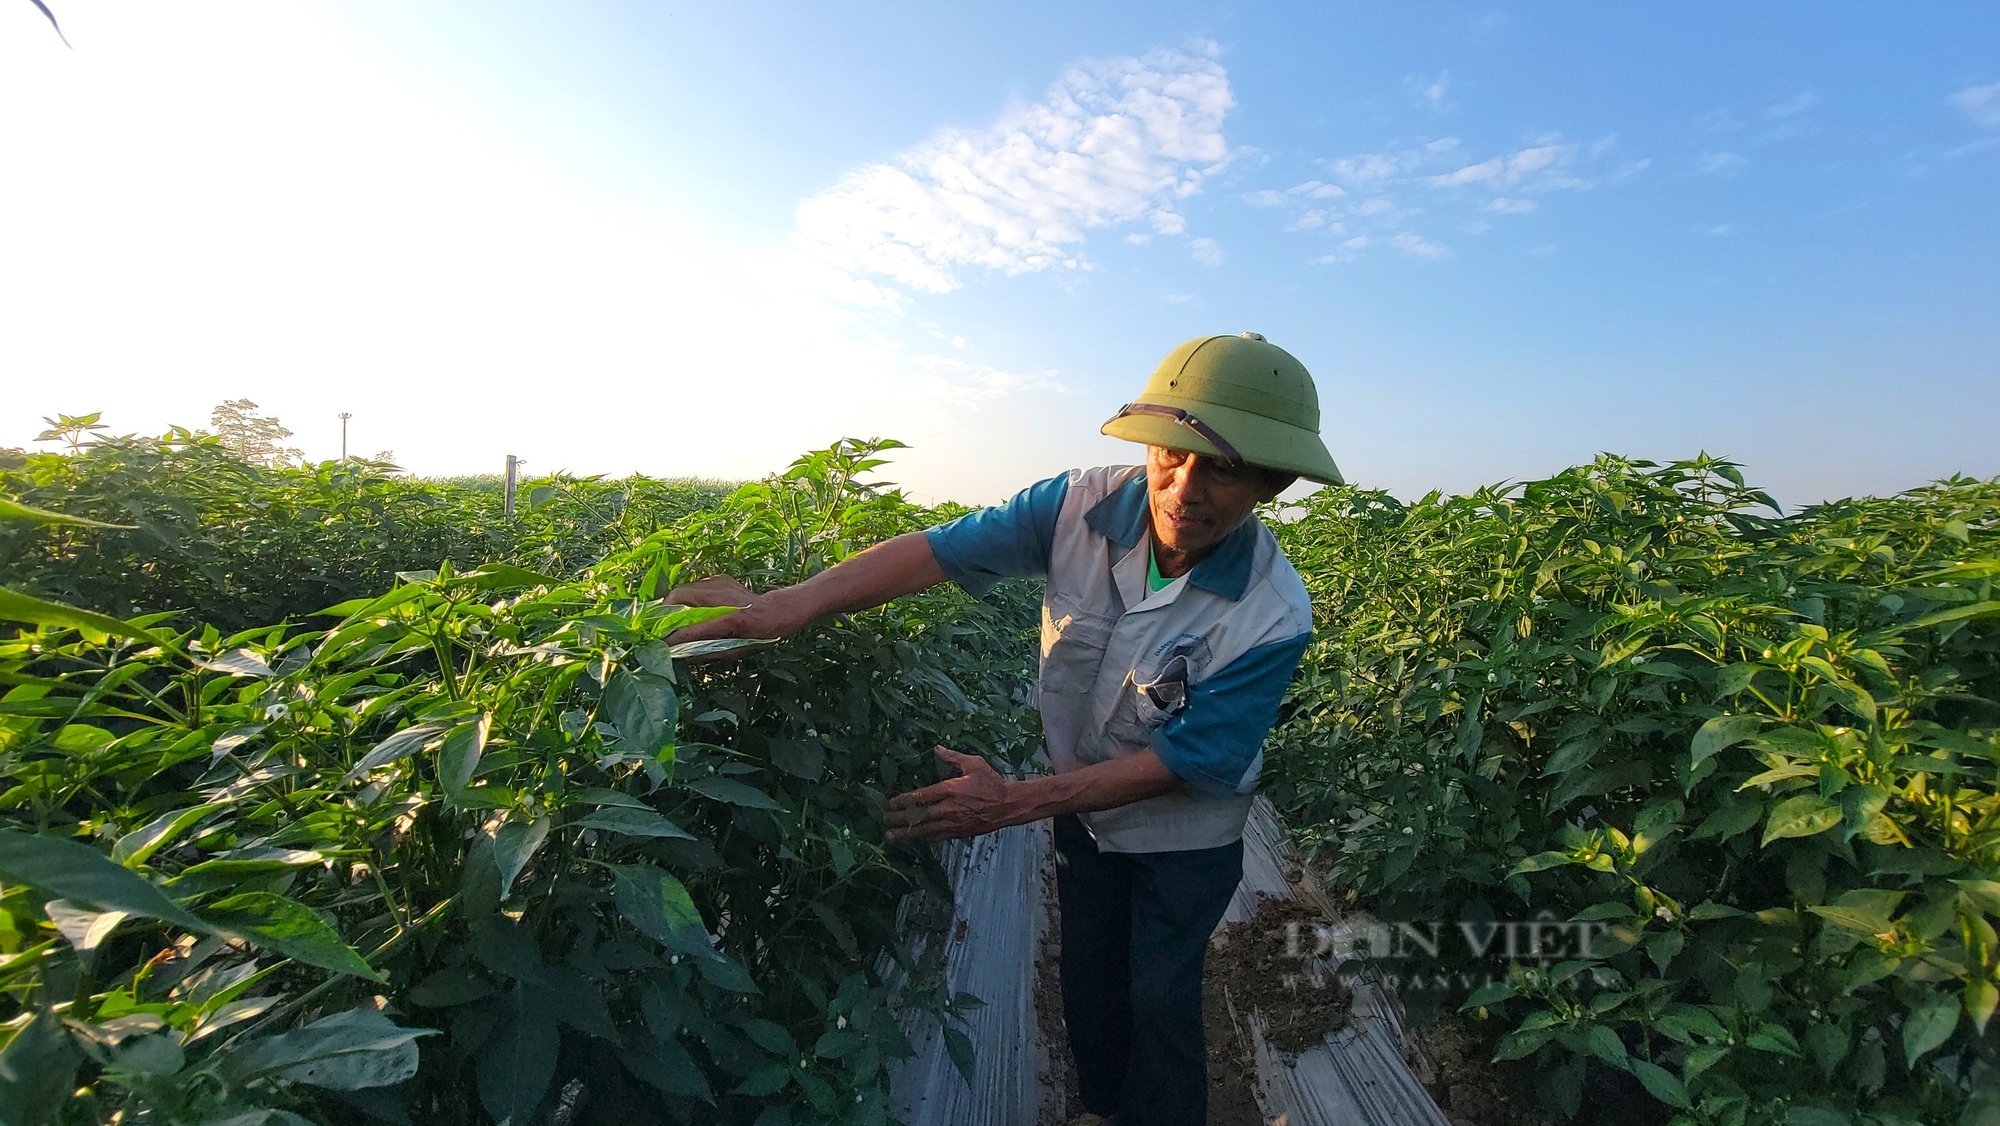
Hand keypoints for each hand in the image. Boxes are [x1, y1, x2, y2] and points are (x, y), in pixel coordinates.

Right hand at [664, 576, 806, 650]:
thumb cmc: (761, 635)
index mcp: (731, 619)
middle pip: (680, 597)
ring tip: (668, 619)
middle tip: (659, 626)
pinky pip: (694, 587)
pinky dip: (685, 598)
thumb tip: (681, 655)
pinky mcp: (720, 578)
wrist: (777, 610)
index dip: (674, 636)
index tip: (660, 644)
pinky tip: (687, 609)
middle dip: (664, 611)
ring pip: (684, 589)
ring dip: (673, 603)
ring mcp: (720, 584)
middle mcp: (723, 597)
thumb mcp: (738, 650)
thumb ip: (709, 652)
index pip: (693, 627)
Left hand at [885, 746, 1015, 842]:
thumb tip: (936, 748)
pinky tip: (915, 840)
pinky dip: (925, 838)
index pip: (921, 796)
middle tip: (883, 821)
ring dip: (907, 833)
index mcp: (950, 789)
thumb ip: (953, 757)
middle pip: (919, 816)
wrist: (1009, 805)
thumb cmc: (992, 783)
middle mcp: (949, 809)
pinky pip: (938, 837)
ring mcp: (954, 823)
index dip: (904, 800)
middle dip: (899, 819)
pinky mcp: (960, 833)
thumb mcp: (974, 763)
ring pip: (925, 830)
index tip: (890, 803)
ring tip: (891, 837)